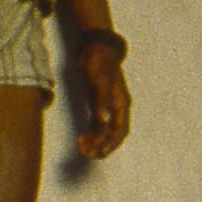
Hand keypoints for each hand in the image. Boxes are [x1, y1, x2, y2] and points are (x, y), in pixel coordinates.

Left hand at [76, 43, 130, 157]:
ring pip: (103, 130)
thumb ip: (101, 102)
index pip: (119, 129)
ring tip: (81, 147)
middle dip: (101, 145)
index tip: (100, 152)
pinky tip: (81, 138)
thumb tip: (104, 121)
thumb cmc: (98, 63)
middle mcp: (116, 107)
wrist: (95, 47)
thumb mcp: (98, 82)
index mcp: (120, 103)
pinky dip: (90, 133)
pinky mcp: (98, 103)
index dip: (111, 143)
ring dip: (94, 141)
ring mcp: (107, 105)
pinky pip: (96, 123)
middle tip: (87, 154)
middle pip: (112, 133)